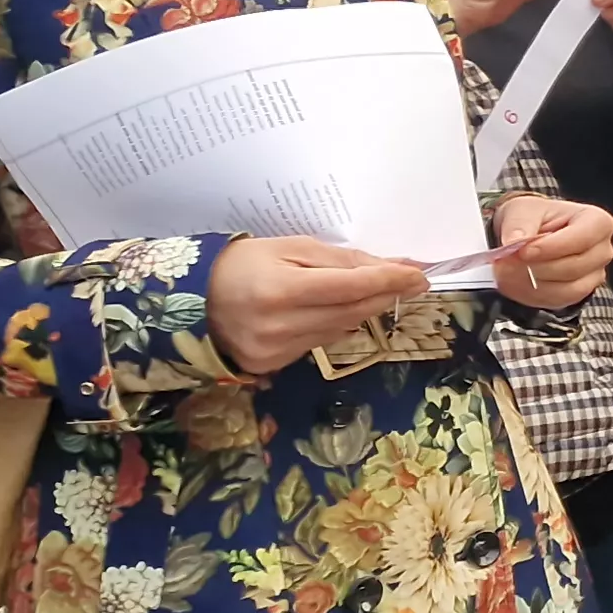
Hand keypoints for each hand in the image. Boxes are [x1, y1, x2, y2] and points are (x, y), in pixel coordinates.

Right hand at [206, 237, 429, 374]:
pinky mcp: (272, 365)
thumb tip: (392, 266)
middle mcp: (279, 325)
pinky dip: (337, 325)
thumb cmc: (243, 264)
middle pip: (352, 312)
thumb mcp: (290, 247)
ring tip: (380, 291)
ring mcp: (275, 350)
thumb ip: (341, 260)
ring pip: (341, 330)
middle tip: (412, 281)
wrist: (191, 299)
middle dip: (387, 294)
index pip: (351, 287)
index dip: (390, 280)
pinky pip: (320, 343)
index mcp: (281, 289)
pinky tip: (339, 311)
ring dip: (366, 310)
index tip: (420, 274)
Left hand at [492, 198, 612, 309]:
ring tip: (506, 271)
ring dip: (530, 283)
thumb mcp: (523, 210)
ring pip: (565, 289)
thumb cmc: (535, 218)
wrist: (531, 234)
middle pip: (572, 267)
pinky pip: (556, 301)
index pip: (582, 238)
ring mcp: (594, 274)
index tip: (523, 250)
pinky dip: (531, 294)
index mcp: (597, 222)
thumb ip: (519, 224)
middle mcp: (602, 250)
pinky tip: (515, 281)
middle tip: (505, 262)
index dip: (551, 247)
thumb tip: (514, 241)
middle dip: (535, 267)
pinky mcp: (579, 293)